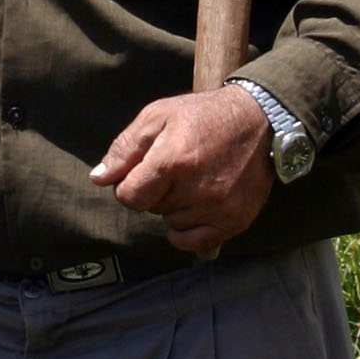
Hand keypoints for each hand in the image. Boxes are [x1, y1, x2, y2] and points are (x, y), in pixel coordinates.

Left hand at [91, 88, 273, 254]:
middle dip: (156, 191)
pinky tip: (198, 205)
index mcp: (173, 161)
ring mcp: (218, 208)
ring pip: (172, 223)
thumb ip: (125, 148)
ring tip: (194, 179)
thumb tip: (99, 178)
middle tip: (176, 168)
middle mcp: (196, 189)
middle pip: (151, 209)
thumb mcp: (158, 116)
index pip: (129, 196)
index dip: (130, 184)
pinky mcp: (235, 220)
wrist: (260, 121)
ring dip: (176, 207)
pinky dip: (189, 228)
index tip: (143, 171)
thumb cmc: (203, 116)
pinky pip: (193, 242)